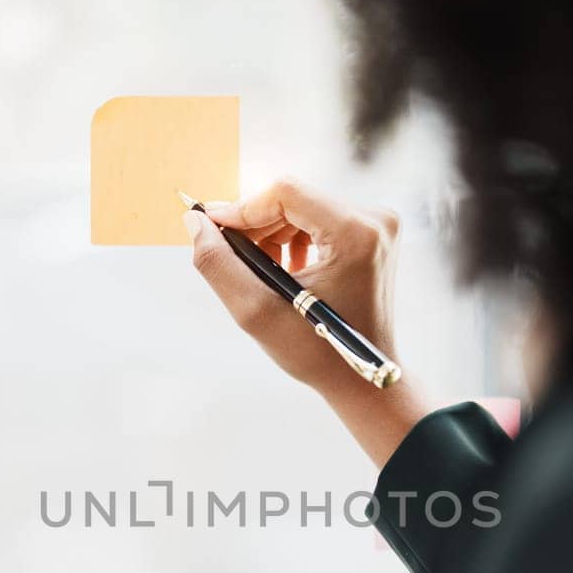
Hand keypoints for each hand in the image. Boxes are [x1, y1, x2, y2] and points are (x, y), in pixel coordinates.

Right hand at [185, 178, 430, 465]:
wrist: (361, 379)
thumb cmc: (316, 353)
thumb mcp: (257, 312)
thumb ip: (219, 264)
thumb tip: (195, 222)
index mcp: (356, 233)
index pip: (285, 194)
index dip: (243, 209)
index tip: (212, 229)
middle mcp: (374, 219)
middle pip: (294, 199)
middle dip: (256, 225)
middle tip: (231, 255)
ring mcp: (378, 225)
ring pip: (303, 208)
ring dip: (272, 234)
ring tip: (260, 272)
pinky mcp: (372, 234)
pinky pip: (318, 220)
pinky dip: (292, 240)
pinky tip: (283, 271)